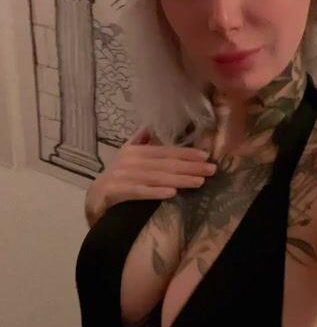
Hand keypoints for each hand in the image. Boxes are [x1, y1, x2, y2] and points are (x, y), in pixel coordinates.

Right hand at [84, 127, 216, 226]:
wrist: (93, 200)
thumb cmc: (116, 178)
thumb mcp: (128, 156)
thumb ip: (141, 141)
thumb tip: (152, 126)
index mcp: (135, 151)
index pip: (165, 151)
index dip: (186, 153)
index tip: (206, 156)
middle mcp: (129, 160)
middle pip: (165, 164)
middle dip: (190, 167)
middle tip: (211, 170)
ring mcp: (122, 176)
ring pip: (156, 177)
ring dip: (180, 179)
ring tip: (199, 182)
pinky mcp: (116, 192)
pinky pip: (139, 192)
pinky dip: (156, 192)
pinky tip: (172, 194)